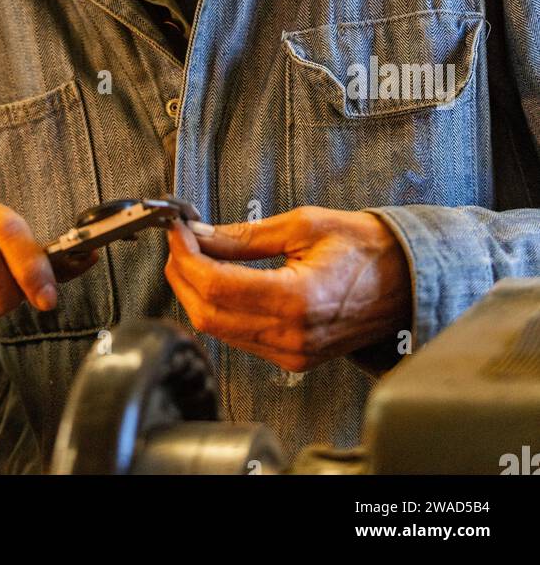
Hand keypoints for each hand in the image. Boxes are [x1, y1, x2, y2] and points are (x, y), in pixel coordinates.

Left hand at [165, 206, 411, 371]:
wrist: (407, 280)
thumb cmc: (365, 248)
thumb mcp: (304, 225)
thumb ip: (246, 236)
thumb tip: (200, 235)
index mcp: (297, 300)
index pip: (216, 286)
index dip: (186, 256)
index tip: (177, 230)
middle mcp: (292, 337)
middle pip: (208, 314)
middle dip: (182, 274)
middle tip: (180, 240)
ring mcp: (292, 355)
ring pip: (218, 330)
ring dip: (196, 292)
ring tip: (196, 254)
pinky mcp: (293, 359)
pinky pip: (239, 338)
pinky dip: (219, 308)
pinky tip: (218, 279)